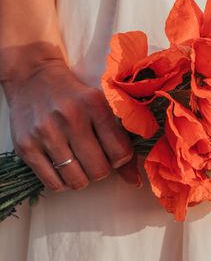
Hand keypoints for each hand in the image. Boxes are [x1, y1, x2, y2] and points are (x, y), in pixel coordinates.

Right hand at [3, 59, 139, 190]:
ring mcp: (45, 133)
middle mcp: (70, 118)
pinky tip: (64, 168)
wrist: (33, 77)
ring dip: (83, 178)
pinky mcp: (26, 146)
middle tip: (96, 158)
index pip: (120, 152)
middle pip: (99, 170)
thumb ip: (120, 140)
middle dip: (102, 170)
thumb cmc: (74, 95)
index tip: (114, 152)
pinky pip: (53, 183)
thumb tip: (135, 180)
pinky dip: (63, 182)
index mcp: (94, 105)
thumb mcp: (101, 106)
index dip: (121, 159)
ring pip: (77, 180)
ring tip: (80, 163)